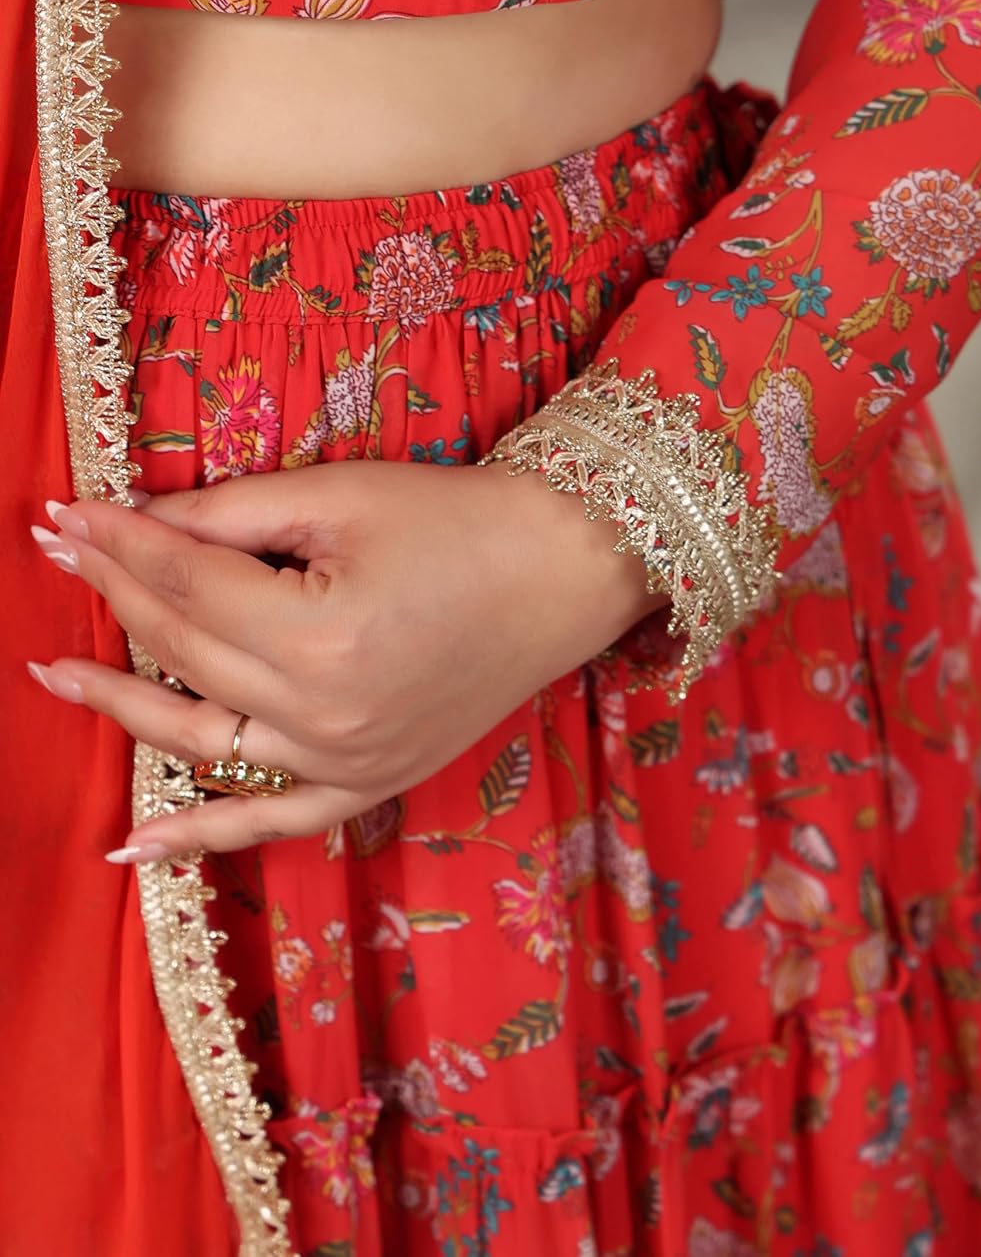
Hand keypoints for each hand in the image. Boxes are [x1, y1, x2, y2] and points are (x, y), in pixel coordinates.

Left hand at [29, 461, 660, 857]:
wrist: (561, 571)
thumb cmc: (459, 521)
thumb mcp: (341, 496)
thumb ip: (229, 513)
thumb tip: (138, 520)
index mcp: (316, 636)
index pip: (186, 585)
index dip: (120, 542)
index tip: (65, 514)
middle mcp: (321, 716)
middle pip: (185, 652)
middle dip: (115, 592)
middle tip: (59, 549)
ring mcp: (344, 764)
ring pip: (202, 740)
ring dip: (122, 707)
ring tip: (53, 677)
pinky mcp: (367, 784)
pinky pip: (270, 823)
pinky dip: (201, 834)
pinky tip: (131, 849)